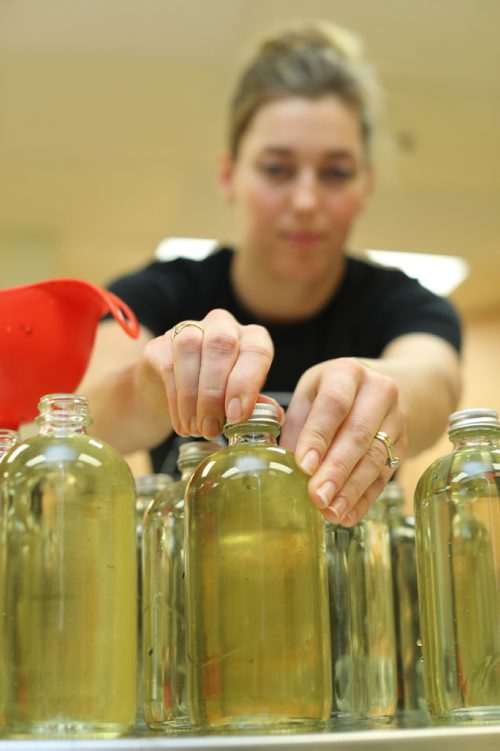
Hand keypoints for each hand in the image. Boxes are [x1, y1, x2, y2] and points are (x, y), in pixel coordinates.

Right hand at [138, 308, 275, 437]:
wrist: (173, 392)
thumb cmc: (218, 395)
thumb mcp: (242, 399)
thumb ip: (257, 404)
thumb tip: (274, 415)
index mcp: (251, 338)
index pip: (257, 350)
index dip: (246, 384)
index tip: (237, 417)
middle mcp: (223, 326)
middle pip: (221, 345)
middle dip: (216, 392)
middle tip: (213, 429)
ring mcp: (189, 330)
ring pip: (190, 349)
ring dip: (193, 396)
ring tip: (197, 429)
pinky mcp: (160, 344)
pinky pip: (168, 366)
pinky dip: (176, 401)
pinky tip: (182, 424)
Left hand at [280, 357, 406, 525]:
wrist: (378, 390)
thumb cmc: (332, 394)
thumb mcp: (310, 396)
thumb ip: (297, 427)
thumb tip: (280, 467)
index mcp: (346, 373)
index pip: (334, 405)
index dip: (319, 437)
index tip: (304, 466)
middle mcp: (378, 391)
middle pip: (358, 434)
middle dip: (336, 469)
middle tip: (317, 497)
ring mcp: (396, 417)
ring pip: (375, 457)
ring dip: (351, 489)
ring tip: (330, 512)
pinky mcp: (404, 443)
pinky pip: (385, 475)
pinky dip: (364, 498)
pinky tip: (347, 515)